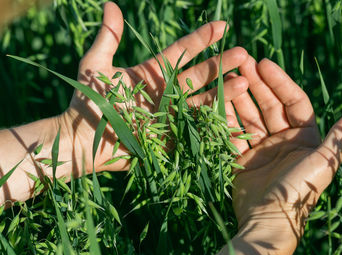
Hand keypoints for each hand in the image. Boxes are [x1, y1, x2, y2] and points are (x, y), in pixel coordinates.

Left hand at [58, 2, 247, 174]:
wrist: (80, 139)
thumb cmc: (87, 101)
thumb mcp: (96, 65)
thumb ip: (108, 38)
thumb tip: (109, 4)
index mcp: (153, 73)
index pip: (182, 52)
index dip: (202, 39)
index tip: (222, 26)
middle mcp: (166, 93)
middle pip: (199, 76)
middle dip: (221, 64)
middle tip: (243, 54)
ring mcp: (171, 116)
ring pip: (202, 101)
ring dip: (224, 92)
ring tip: (245, 82)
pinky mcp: (171, 138)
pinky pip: (196, 130)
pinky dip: (214, 125)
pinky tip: (234, 118)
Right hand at [208, 57, 341, 254]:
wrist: (269, 220)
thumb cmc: (299, 189)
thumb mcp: (323, 160)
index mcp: (304, 137)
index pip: (293, 102)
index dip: (279, 82)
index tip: (263, 64)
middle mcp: (283, 140)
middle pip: (268, 105)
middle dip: (256, 84)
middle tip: (240, 62)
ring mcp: (261, 148)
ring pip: (249, 116)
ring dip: (239, 97)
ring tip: (227, 77)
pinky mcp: (242, 158)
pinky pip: (233, 133)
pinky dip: (226, 118)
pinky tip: (218, 101)